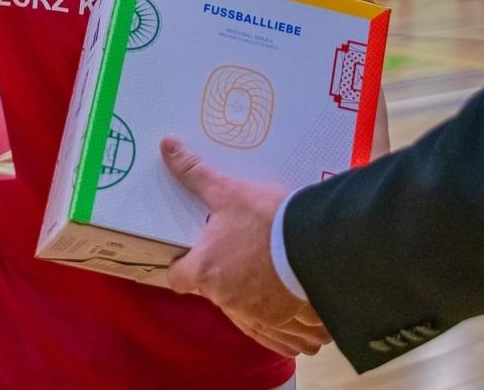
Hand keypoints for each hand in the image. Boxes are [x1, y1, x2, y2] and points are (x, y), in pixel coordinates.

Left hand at [161, 138, 329, 356]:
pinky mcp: (287, 324)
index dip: (182, 267)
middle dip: (223, 282)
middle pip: (214, 295)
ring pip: (247, 320)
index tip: (191, 256)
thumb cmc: (267, 219)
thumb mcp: (228, 190)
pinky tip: (291, 319)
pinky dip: (283, 331)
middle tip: (240, 260)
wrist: (317, 243)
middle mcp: (227, 300)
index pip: (177, 278)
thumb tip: (166, 145)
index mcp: (206, 271)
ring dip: (253, 307)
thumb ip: (194, 173)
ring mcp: (258, 316)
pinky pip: (280, 338)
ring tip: (268, 287)